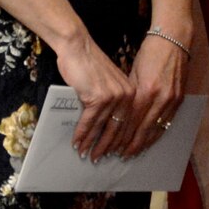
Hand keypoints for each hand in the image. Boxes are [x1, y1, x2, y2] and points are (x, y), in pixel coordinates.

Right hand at [54, 33, 137, 161]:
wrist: (79, 48)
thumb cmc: (91, 66)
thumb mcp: (108, 84)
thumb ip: (112, 101)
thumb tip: (107, 125)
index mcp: (132, 92)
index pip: (129, 122)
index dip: (121, 140)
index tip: (114, 153)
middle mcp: (127, 95)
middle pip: (117, 128)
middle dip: (107, 146)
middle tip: (98, 159)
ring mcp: (114, 96)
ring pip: (102, 127)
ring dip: (92, 143)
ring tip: (85, 154)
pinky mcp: (98, 97)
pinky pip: (89, 121)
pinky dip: (81, 133)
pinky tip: (76, 142)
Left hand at [114, 30, 189, 156]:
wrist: (174, 40)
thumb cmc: (150, 54)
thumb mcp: (133, 73)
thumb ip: (128, 95)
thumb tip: (117, 114)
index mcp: (146, 91)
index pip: (130, 121)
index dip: (119, 137)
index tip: (109, 147)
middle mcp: (160, 98)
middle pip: (142, 129)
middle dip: (129, 145)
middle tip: (118, 156)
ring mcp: (172, 99)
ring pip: (156, 128)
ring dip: (143, 143)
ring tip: (132, 153)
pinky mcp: (179, 98)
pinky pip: (167, 121)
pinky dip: (157, 133)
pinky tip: (149, 141)